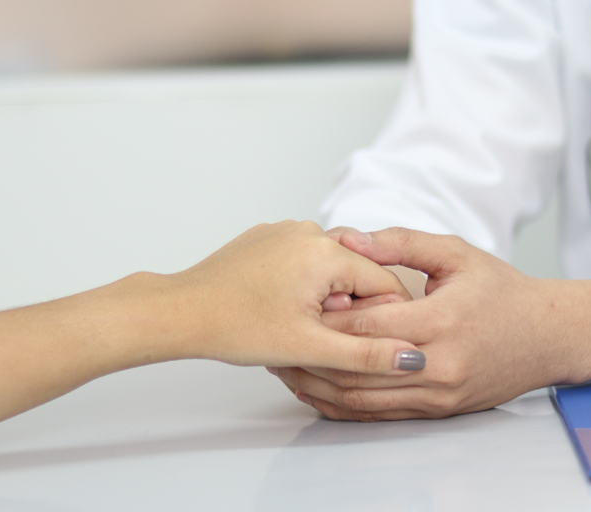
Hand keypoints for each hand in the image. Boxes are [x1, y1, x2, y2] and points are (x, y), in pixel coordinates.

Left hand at [167, 221, 421, 373]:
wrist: (179, 312)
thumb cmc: (235, 327)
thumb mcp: (309, 347)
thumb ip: (366, 354)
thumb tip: (412, 359)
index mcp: (327, 252)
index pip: (385, 284)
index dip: (382, 319)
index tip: (365, 343)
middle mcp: (309, 231)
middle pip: (356, 275)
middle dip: (348, 309)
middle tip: (314, 335)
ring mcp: (286, 231)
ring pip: (330, 269)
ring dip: (325, 298)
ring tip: (293, 323)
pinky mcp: (268, 237)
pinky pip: (303, 261)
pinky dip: (302, 284)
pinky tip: (278, 308)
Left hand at [273, 227, 590, 419]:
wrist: (551, 336)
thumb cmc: (506, 292)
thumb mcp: (457, 254)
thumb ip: (401, 244)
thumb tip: (351, 238)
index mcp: (441, 321)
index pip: (368, 324)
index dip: (329, 316)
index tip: (296, 305)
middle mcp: (439, 365)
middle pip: (358, 367)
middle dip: (313, 356)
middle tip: (275, 344)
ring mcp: (439, 393)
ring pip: (364, 399)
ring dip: (322, 387)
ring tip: (287, 370)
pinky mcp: (440, 409)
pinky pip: (382, 415)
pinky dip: (347, 406)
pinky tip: (321, 393)